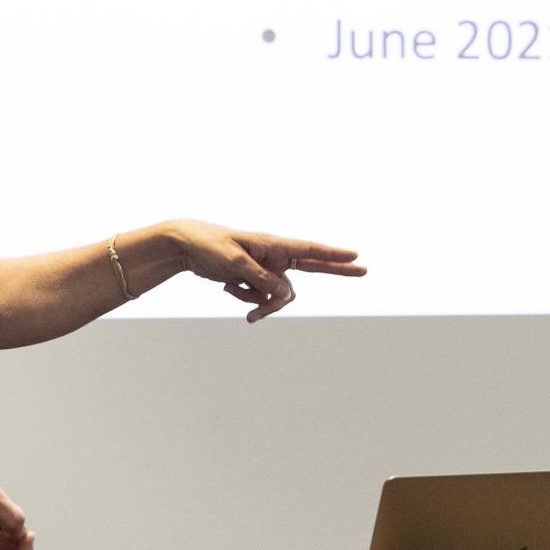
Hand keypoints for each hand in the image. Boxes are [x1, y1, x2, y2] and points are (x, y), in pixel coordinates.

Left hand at [166, 219, 366, 322]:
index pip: (310, 250)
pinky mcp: (253, 279)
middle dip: (336, 269)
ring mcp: (265, 268)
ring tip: (242, 305)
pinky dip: (247, 299)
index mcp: (272, 244)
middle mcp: (274, 256)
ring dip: (263, 304)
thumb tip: (286, 295)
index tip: (355, 256)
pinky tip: (226, 288)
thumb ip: (263, 281)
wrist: (186, 247)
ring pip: (279, 295)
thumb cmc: (211, 246)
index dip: (333, 254)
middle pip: (312, 266)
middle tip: (364, 270)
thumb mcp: (236, 265)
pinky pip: (260, 297)